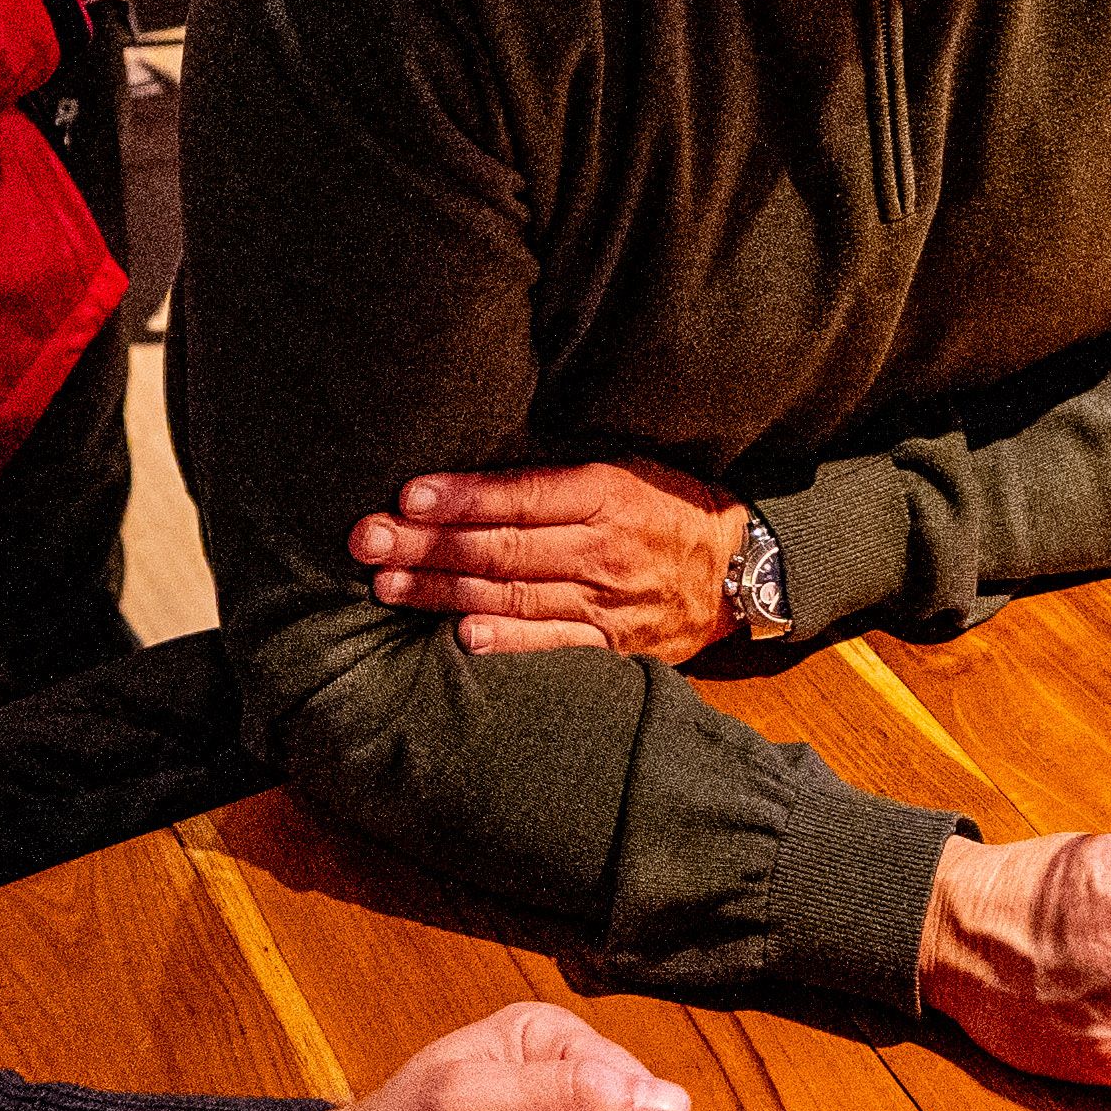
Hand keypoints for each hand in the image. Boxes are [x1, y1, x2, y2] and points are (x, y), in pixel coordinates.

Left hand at [352, 458, 746, 659]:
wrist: (742, 569)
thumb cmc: (671, 504)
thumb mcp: (627, 466)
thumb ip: (559, 473)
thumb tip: (475, 473)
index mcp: (608, 494)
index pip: (523, 496)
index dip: (463, 497)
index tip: (407, 495)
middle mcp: (605, 549)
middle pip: (502, 549)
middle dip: (428, 544)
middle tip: (368, 541)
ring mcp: (609, 602)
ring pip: (513, 596)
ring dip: (444, 591)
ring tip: (388, 586)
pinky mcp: (614, 644)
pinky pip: (554, 643)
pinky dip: (508, 640)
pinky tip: (462, 637)